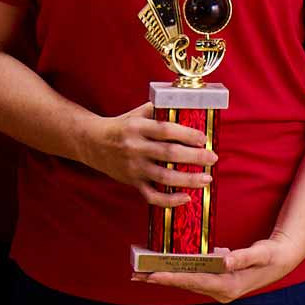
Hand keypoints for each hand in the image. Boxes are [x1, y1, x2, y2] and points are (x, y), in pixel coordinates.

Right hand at [79, 102, 216, 206]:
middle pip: (168, 154)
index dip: (186, 134)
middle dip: (194, 157)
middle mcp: (135, 148)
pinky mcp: (132, 182)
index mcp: (137, 127)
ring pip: (163, 177)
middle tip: (213, 158)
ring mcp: (133, 168)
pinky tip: (186, 197)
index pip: (165, 130)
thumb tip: (185, 103)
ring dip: (188, 180)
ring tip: (207, 179)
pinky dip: (169, 200)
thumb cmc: (120, 126)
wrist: (91, 143)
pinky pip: (151, 196)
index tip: (203, 138)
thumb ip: (158, 110)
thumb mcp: (136, 113)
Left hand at [135, 233, 304, 303]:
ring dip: (166, 278)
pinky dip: (178, 274)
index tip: (153, 276)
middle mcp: (221, 291)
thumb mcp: (260, 253)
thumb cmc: (270, 255)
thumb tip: (224, 260)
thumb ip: (243, 257)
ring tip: (144, 274)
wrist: (280, 260)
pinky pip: (194, 279)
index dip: (173, 278)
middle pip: (186, 284)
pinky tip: (165, 270)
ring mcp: (219, 288)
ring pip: (188, 283)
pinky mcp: (218, 283)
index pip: (195, 281)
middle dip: (161, 279)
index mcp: (228, 285)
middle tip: (136, 275)